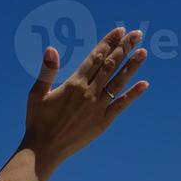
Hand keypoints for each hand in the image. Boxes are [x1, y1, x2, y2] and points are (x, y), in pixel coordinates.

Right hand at [22, 26, 149, 173]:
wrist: (44, 149)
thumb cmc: (37, 121)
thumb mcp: (36, 94)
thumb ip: (46, 71)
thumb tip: (51, 49)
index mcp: (73, 84)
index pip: (95, 58)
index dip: (108, 43)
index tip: (119, 31)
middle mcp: (88, 93)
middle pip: (110, 66)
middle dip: (123, 48)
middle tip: (136, 34)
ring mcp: (98, 107)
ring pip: (118, 82)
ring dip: (131, 66)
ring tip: (143, 52)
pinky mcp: (103, 122)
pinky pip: (121, 105)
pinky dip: (133, 94)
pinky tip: (144, 84)